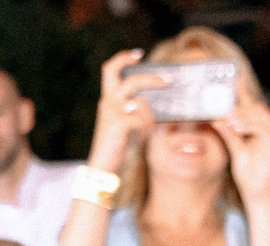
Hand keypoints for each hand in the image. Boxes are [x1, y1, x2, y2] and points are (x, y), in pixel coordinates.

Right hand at [87, 49, 152, 171]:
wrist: (102, 167)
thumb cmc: (116, 146)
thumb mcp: (126, 123)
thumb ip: (137, 111)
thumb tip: (152, 104)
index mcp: (108, 99)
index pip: (110, 69)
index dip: (123, 58)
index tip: (139, 54)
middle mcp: (108, 102)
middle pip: (131, 80)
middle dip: (152, 78)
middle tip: (168, 80)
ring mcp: (112, 113)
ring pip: (140, 103)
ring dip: (149, 116)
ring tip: (148, 129)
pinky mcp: (118, 124)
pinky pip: (141, 120)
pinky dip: (146, 128)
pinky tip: (143, 137)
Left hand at [214, 94, 269, 207]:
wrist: (258, 195)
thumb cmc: (247, 174)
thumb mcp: (235, 149)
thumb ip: (228, 133)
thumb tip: (215, 118)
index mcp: (258, 129)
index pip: (250, 106)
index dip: (243, 91)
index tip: (234, 78)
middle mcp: (268, 130)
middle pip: (257, 108)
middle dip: (241, 104)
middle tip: (224, 105)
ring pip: (261, 117)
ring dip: (244, 114)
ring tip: (229, 116)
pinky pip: (264, 131)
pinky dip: (250, 126)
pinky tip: (237, 127)